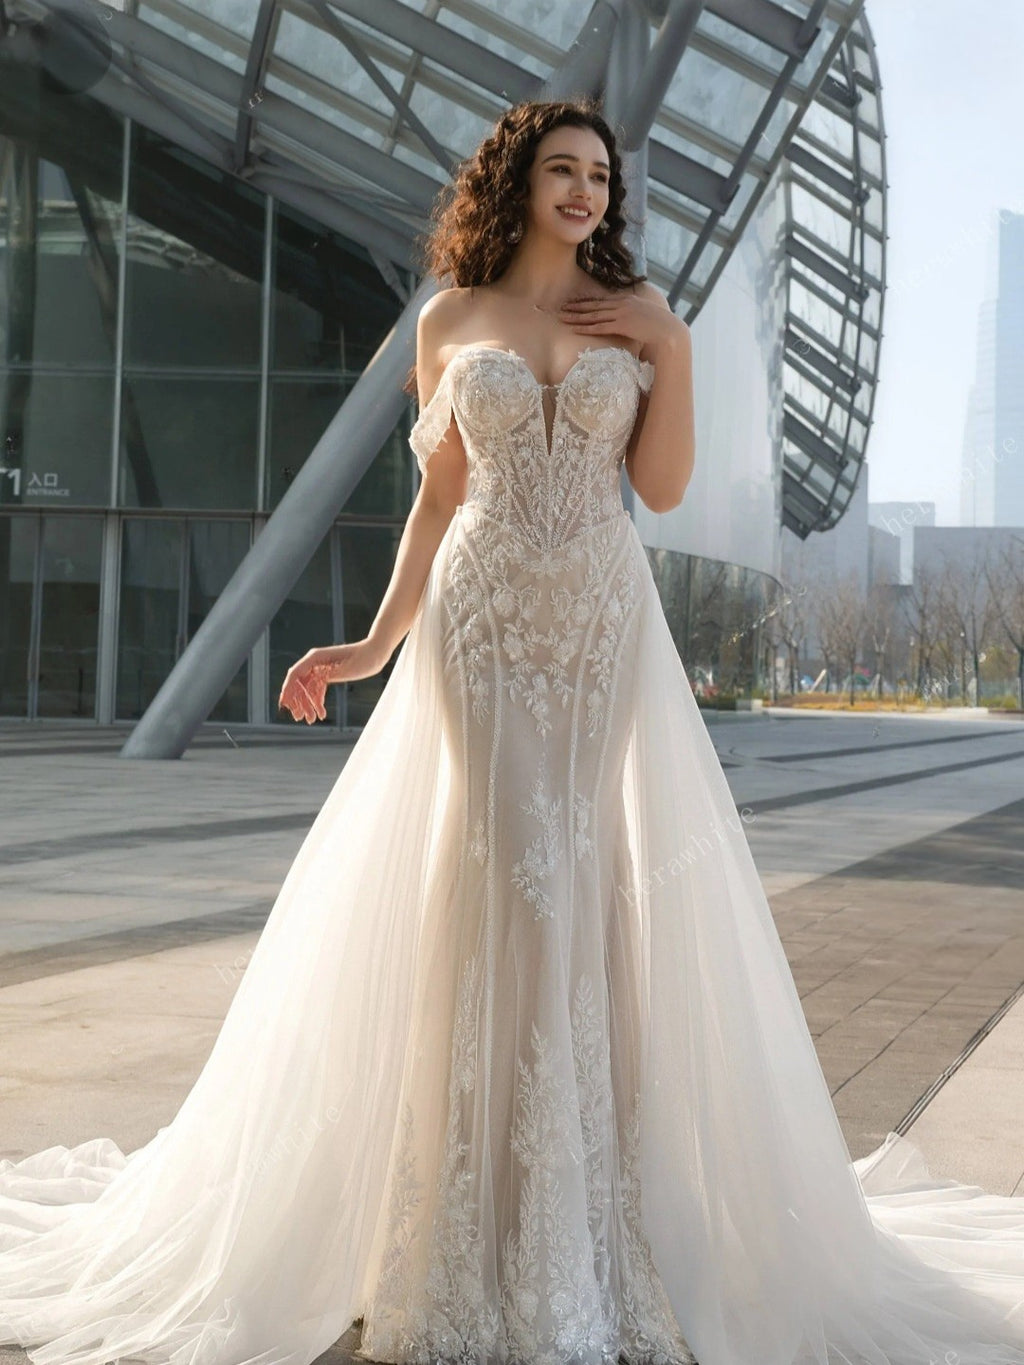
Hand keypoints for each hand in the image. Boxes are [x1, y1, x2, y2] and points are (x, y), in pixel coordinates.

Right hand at [277, 640, 391, 723]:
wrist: (376, 652)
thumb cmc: (364, 657)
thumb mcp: (346, 668)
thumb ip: (327, 675)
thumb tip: (310, 683)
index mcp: (315, 657)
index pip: (295, 674)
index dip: (288, 690)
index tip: (284, 705)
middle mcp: (315, 662)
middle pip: (299, 684)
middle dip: (298, 702)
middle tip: (299, 718)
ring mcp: (321, 668)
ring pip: (308, 689)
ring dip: (308, 705)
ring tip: (310, 720)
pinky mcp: (328, 675)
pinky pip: (318, 690)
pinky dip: (318, 702)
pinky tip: (321, 714)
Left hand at [558, 291, 683, 351]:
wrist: (669, 330)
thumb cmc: (661, 326)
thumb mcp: (646, 316)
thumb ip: (635, 316)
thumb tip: (630, 321)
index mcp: (627, 299)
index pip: (602, 301)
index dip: (587, 302)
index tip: (574, 303)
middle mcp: (622, 304)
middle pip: (594, 305)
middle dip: (576, 307)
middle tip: (561, 308)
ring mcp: (621, 313)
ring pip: (593, 315)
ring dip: (576, 317)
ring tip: (562, 317)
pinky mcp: (622, 325)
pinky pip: (600, 327)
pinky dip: (586, 328)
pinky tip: (575, 329)